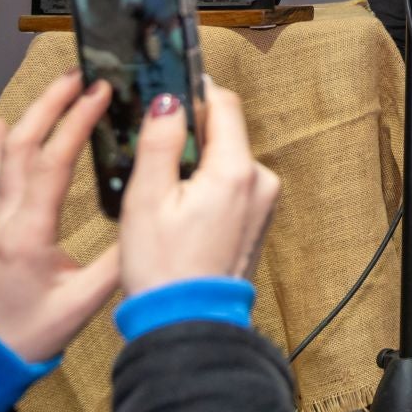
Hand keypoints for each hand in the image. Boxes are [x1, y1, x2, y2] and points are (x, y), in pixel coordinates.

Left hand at [0, 71, 122, 362]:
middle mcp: (6, 220)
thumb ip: (119, 263)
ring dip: (32, 115)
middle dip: (53, 105)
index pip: (51, 164)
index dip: (76, 124)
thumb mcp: (82, 304)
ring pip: (7, 155)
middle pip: (23, 147)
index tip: (101, 93)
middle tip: (83, 75)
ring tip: (58, 87)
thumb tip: (155, 225)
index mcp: (29, 234)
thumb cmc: (28, 334)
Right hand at [120, 84, 279, 296]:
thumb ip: (160, 143)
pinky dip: (208, 186)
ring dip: (198, 163)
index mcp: (236, 170)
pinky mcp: (259, 218)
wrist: (188, 321)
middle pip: (226, 132)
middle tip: (154, 146)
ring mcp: (264, 201)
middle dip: (192, 133)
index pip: (224, 105)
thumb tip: (169, 101)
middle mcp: (261, 180)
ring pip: (228, 159)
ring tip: (163, 189)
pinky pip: (233, 184)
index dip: (195, 92)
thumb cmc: (164, 268)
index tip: (168, 89)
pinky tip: (181, 210)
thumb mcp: (147, 199)